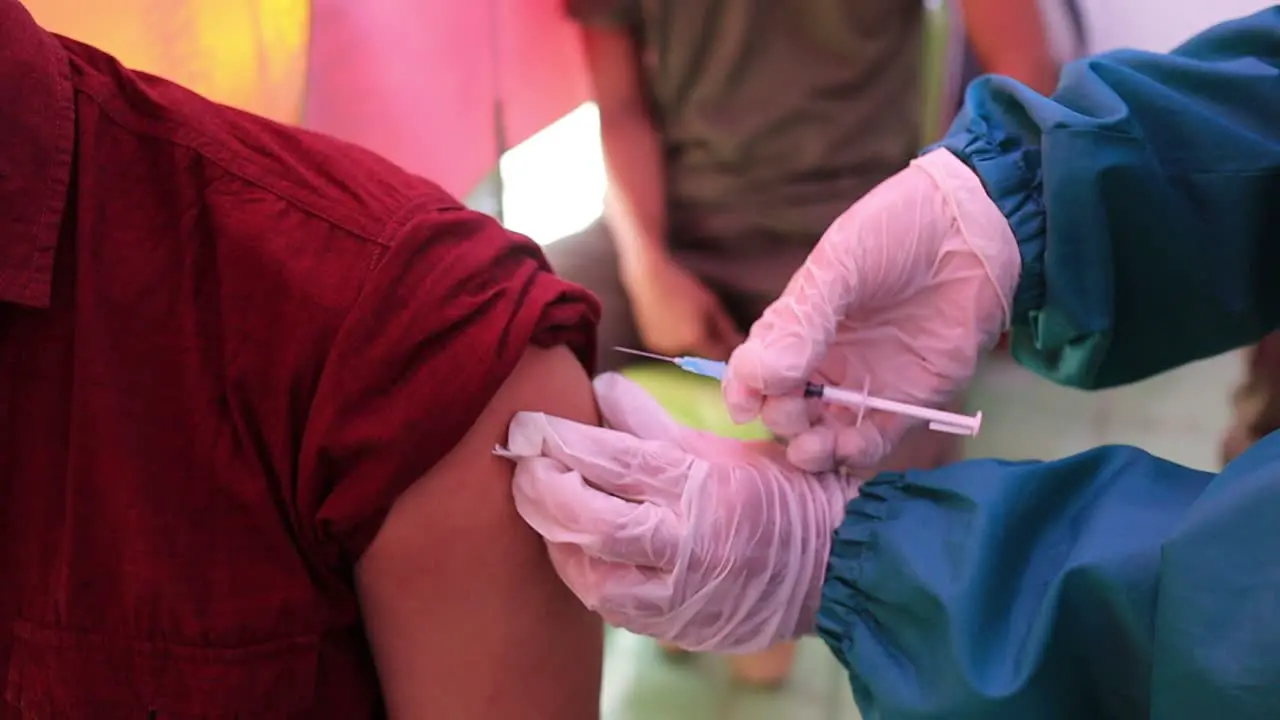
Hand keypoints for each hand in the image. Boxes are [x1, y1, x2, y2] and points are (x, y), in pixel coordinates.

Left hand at [504, 373, 859, 652]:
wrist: (834, 567)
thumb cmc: (778, 493)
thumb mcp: (722, 448)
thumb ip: (655, 425)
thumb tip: (600, 391)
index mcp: (705, 487)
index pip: (615, 460)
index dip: (562, 439)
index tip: (531, 421)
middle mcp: (689, 545)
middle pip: (591, 520)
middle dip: (542, 486)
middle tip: (520, 458)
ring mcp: (680, 595)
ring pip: (591, 572)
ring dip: (554, 533)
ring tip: (538, 500)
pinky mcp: (676, 627)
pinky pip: (610, 606)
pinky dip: (581, 573)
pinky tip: (569, 546)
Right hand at [622, 254, 743, 359]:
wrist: (648, 278)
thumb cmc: (682, 287)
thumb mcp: (710, 304)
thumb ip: (726, 328)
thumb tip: (738, 343)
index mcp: (695, 340)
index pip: (718, 355)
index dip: (727, 348)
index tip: (731, 338)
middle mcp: (678, 349)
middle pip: (702, 352)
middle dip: (709, 341)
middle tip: (708, 320)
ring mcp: (662, 347)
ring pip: (685, 348)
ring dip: (692, 339)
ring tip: (688, 316)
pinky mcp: (651, 342)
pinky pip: (671, 344)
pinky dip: (676, 336)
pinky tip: (674, 318)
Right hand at [724, 149, 1021, 470]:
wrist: (973, 229)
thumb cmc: (897, 233)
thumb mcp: (838, 266)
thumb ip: (799, 322)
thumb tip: (758, 376)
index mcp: (799, 328)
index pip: (758, 372)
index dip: (746, 391)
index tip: (745, 404)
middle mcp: (827, 362)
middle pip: (788, 410)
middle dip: (783, 419)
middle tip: (792, 411)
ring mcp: (867, 385)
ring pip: (826, 434)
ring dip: (813, 448)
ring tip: (813, 446)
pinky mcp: (911, 402)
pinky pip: (876, 440)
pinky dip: (857, 452)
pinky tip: (849, 446)